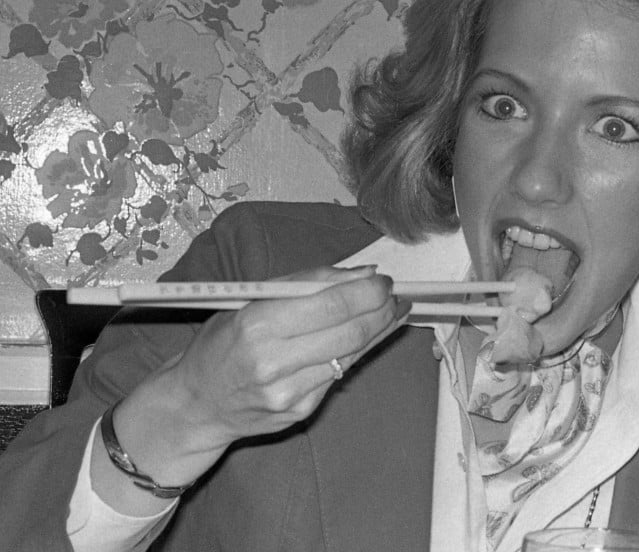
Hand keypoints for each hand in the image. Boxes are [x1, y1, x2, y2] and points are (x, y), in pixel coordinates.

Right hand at [109, 266, 408, 494]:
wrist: (196, 404)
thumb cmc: (222, 343)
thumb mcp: (249, 301)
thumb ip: (306, 284)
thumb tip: (363, 274)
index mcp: (256, 325)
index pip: (331, 304)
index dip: (367, 292)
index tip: (384, 281)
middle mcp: (273, 361)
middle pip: (350, 331)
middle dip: (382, 310)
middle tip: (394, 296)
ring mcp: (289, 392)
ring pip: (352, 354)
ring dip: (379, 330)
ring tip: (391, 312)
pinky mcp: (301, 411)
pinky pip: (340, 374)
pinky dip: (358, 352)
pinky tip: (366, 337)